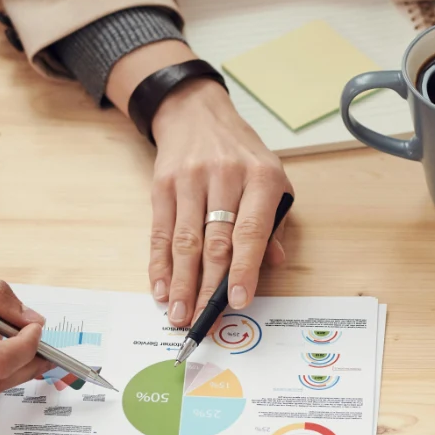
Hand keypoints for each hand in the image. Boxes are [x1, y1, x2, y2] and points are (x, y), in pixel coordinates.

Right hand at [149, 79, 291, 326]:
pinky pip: (160, 232)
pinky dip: (159, 264)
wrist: (197, 114)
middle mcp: (225, 177)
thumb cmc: (241, 155)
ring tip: (179, 313)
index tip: (239, 301)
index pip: (251, 231)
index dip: (244, 269)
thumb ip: (275, 224)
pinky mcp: (163, 185)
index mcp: (261, 178)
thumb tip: (273, 264)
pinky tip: (161, 288)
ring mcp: (190, 179)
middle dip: (207, 287)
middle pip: (215, 242)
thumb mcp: (273, 180)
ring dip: (181, 282)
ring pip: (185, 241)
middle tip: (202, 320)